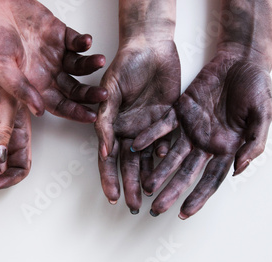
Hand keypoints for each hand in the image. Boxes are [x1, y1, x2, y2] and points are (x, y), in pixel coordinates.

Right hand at [0, 0, 106, 120]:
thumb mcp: (0, 69)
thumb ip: (21, 90)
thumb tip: (40, 111)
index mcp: (33, 85)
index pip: (59, 105)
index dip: (75, 112)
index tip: (91, 116)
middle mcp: (46, 71)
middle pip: (74, 88)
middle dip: (89, 93)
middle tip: (103, 94)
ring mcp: (53, 52)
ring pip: (79, 65)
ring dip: (90, 65)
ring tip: (98, 60)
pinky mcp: (57, 33)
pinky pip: (76, 41)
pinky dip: (83, 43)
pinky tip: (87, 42)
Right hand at [95, 39, 180, 212]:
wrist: (151, 47)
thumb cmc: (124, 65)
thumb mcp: (109, 91)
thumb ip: (105, 120)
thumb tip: (102, 150)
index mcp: (113, 126)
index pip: (108, 159)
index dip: (109, 178)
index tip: (112, 196)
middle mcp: (130, 131)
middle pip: (129, 165)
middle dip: (130, 186)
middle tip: (134, 206)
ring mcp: (150, 127)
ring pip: (148, 159)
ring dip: (148, 178)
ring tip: (151, 197)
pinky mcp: (169, 120)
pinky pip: (167, 141)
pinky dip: (165, 153)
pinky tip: (165, 162)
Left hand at [133, 50, 271, 217]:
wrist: (242, 60)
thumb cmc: (257, 88)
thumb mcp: (263, 116)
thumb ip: (254, 143)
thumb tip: (239, 169)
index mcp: (226, 147)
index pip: (210, 179)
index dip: (198, 196)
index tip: (183, 213)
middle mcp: (205, 142)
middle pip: (186, 172)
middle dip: (172, 190)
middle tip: (157, 207)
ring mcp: (191, 128)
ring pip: (171, 154)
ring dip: (158, 169)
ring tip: (144, 185)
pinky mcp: (179, 111)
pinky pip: (162, 126)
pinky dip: (150, 136)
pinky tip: (137, 146)